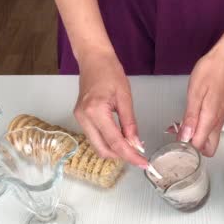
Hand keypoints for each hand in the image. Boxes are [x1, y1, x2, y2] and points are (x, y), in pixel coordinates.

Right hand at [74, 53, 146, 167]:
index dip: (130, 156)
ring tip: (131, 145)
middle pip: (103, 150)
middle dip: (121, 156)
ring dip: (115, 150)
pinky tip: (121, 137)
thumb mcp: (125, 98)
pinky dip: (108, 141)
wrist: (93, 59)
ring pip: (98, 146)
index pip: (115, 142)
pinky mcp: (80, 119)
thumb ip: (130, 124)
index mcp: (96, 111)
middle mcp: (84, 118)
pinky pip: (95, 137)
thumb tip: (136, 145)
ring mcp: (80, 119)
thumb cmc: (110, 72)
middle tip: (138, 156)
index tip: (143, 163)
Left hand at [179, 50, 223, 156]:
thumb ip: (190, 118)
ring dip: (194, 137)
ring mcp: (219, 118)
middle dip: (193, 148)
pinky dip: (198, 128)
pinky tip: (188, 119)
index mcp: (211, 120)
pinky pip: (209, 128)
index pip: (199, 147)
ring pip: (208, 139)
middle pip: (208, 149)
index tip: (174, 142)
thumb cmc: (211, 72)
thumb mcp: (195, 93)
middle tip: (178, 137)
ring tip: (178, 126)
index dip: (186, 149)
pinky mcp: (219, 112)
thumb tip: (185, 138)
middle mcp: (217, 123)